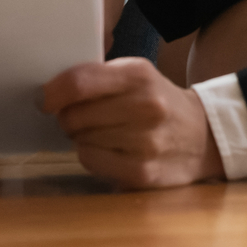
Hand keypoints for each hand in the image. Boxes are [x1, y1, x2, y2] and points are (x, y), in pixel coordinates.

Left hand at [42, 57, 224, 188]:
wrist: (203, 136)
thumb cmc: (156, 100)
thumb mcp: (135, 74)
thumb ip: (97, 76)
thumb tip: (49, 90)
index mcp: (138, 74)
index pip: (78, 82)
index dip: (52, 92)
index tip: (44, 99)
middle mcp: (145, 106)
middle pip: (73, 115)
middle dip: (67, 117)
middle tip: (81, 117)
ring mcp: (146, 142)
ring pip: (80, 140)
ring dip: (82, 137)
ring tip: (102, 132)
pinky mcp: (143, 172)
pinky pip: (91, 161)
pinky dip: (92, 156)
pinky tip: (109, 150)